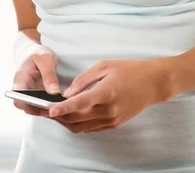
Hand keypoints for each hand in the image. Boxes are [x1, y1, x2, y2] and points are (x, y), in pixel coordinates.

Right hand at [12, 48, 60, 117]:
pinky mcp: (35, 94)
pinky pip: (40, 104)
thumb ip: (49, 75)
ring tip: (59, 108)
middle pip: (26, 106)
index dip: (29, 106)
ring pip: (33, 107)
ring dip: (45, 110)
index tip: (44, 106)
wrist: (34, 51)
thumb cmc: (38, 53)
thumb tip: (53, 93)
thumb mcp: (46, 59)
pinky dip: (47, 106)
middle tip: (55, 109)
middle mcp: (22, 88)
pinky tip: (59, 104)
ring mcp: (28, 92)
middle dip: (40, 110)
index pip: (18, 98)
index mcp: (21, 78)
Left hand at [47, 59, 169, 133]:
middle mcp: (108, 110)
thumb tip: (67, 93)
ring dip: (65, 122)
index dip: (63, 108)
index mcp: (106, 92)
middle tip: (41, 110)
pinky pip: (90, 128)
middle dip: (57, 116)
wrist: (153, 83)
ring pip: (81, 127)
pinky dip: (77, 124)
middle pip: (76, 118)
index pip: (80, 104)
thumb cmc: (130, 70)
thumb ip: (84, 79)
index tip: (48, 110)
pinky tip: (69, 116)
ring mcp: (111, 119)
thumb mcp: (105, 66)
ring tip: (51, 114)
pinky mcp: (114, 124)